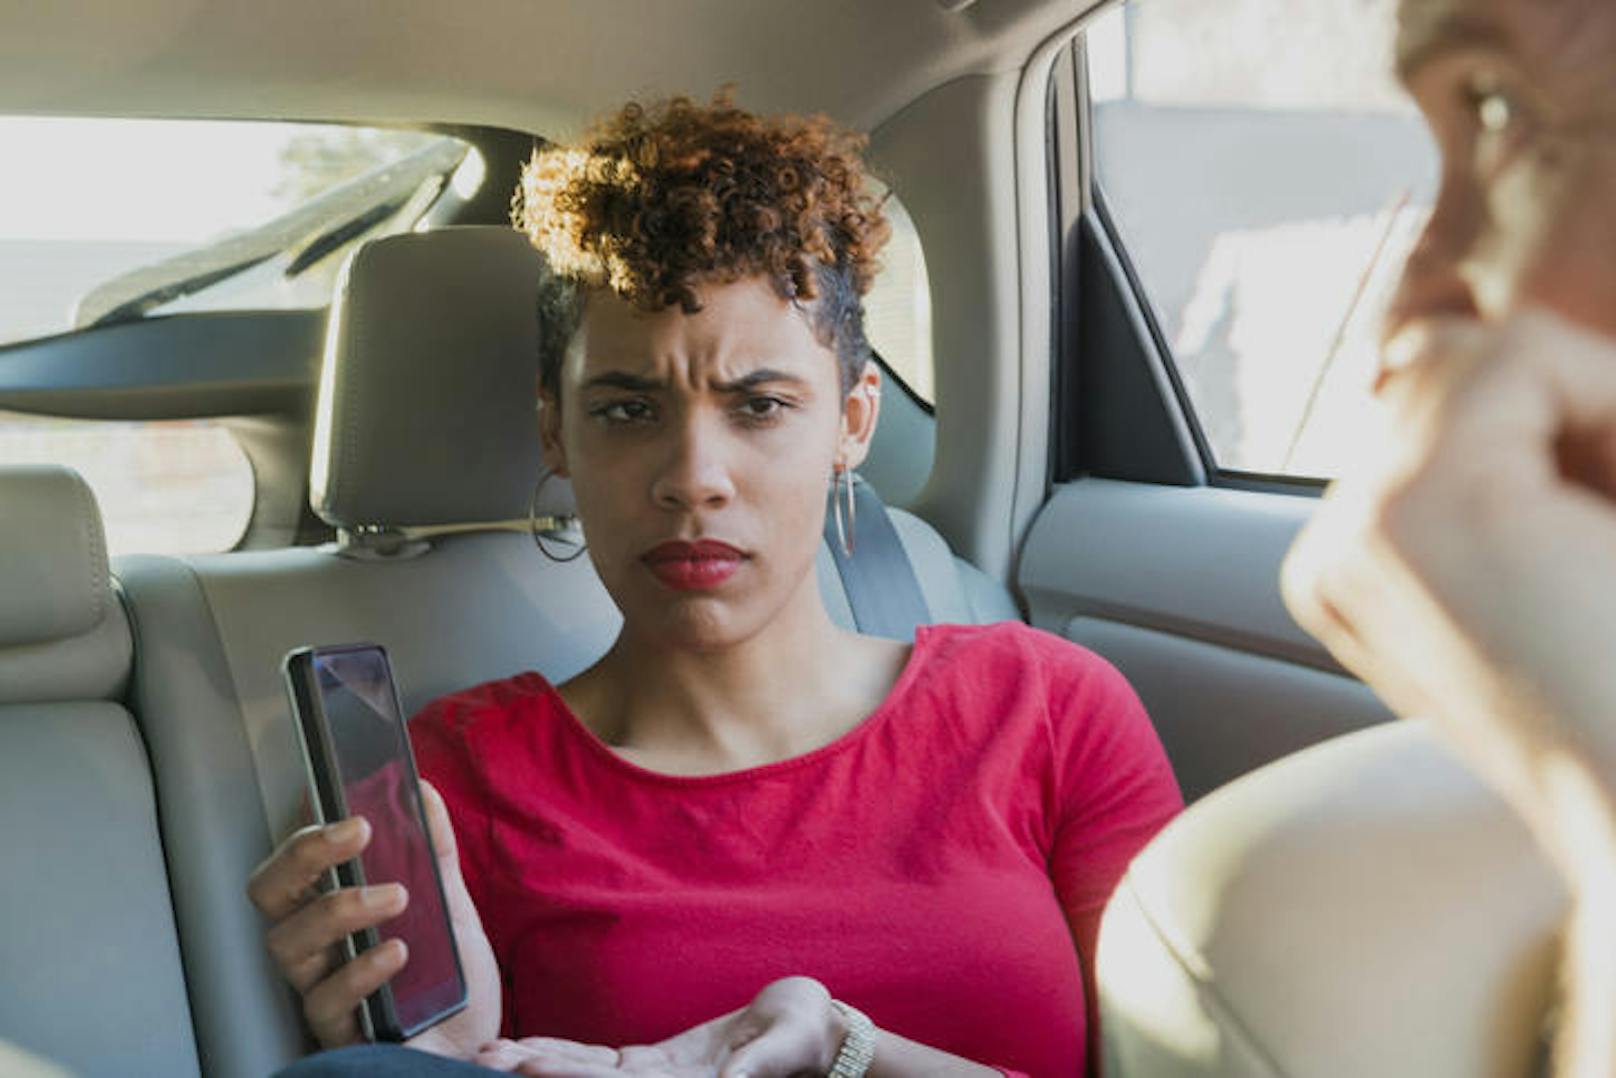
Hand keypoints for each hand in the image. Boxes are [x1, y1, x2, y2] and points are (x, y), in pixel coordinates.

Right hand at [246, 781, 501, 1056]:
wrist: (474, 1043)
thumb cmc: (448, 977)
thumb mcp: (449, 905)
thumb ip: (433, 852)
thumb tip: (422, 791)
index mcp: (333, 909)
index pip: (292, 863)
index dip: (306, 830)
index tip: (349, 807)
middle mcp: (316, 947)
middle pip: (269, 894)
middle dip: (304, 854)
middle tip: (357, 830)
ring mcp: (321, 988)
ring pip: (287, 943)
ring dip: (340, 908)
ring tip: (397, 897)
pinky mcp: (341, 1032)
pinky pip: (324, 1002)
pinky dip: (360, 971)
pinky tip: (397, 953)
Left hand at [471, 977, 845, 1076]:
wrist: (813, 1034)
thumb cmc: (806, 1038)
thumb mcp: (782, 1049)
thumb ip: (752, 1068)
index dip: (574, 1077)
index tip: (531, 1068)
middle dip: (539, 1071)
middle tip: (488, 1063)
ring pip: (588, 1073)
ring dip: (541, 1063)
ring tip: (493, 1057)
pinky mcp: (658, 1064)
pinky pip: (603, 1061)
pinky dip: (568, 1054)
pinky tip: (533, 1051)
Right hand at [1282, 310, 1615, 869]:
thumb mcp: (1543, 561)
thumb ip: (1491, 469)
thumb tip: (1426, 342)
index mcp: (1352, 571)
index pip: (1423, 409)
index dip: (1545, 437)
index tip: (1585, 561)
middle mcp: (1329, 550)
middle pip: (1433, 368)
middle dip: (1551, 415)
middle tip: (1598, 540)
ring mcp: (1356, 530)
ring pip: (1469, 352)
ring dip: (1576, 411)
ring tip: (1599, 535)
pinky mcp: (1413, 512)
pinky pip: (1513, 354)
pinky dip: (1602, 396)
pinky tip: (1606, 519)